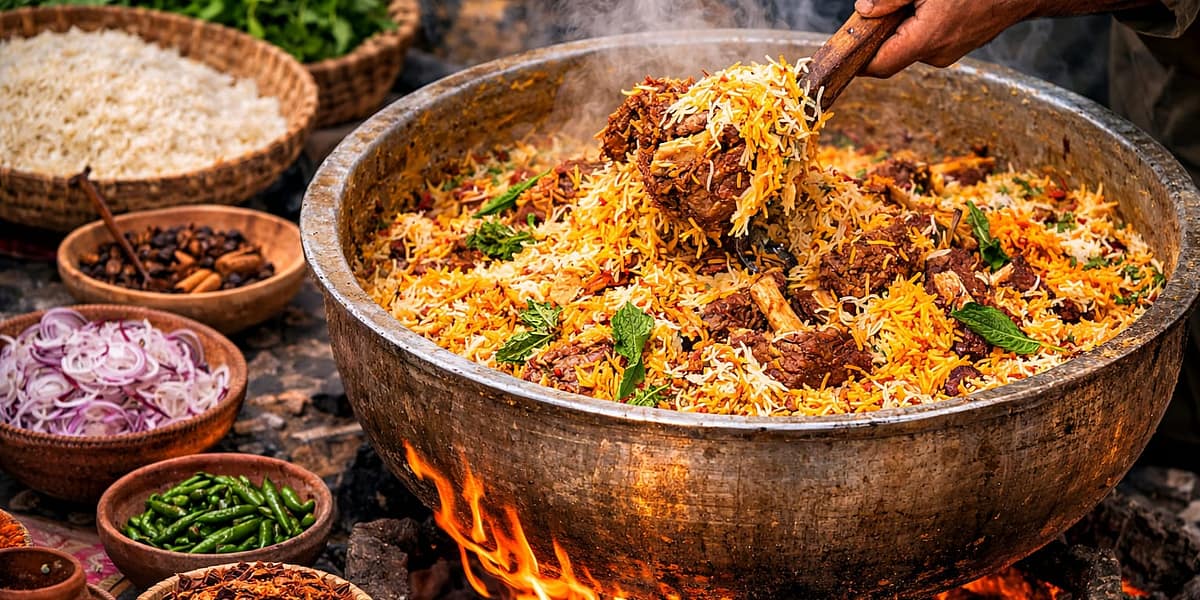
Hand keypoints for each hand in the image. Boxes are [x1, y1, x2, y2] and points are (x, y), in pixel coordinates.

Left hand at [855, 0, 1037, 76]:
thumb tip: (864, 9)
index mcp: (926, 40)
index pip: (877, 66)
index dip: (856, 60)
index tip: (843, 49)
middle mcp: (938, 54)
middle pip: (892, 53)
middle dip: (881, 34)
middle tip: (879, 9)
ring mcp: (952, 52)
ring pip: (911, 44)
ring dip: (903, 27)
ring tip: (917, 1)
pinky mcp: (961, 45)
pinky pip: (930, 39)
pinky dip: (921, 24)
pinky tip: (933, 4)